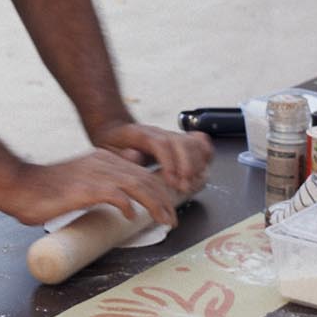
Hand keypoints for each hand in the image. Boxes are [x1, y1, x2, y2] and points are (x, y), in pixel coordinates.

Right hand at [1, 149, 183, 228]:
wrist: (19, 185)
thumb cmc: (45, 190)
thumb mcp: (80, 184)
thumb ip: (100, 188)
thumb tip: (121, 204)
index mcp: (102, 158)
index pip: (141, 172)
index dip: (159, 190)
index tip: (168, 207)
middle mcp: (102, 160)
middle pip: (146, 178)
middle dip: (164, 200)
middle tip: (173, 220)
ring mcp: (95, 172)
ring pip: (138, 185)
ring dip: (156, 205)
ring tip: (165, 221)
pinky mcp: (86, 187)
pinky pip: (117, 195)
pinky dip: (128, 206)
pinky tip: (131, 216)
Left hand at [92, 121, 211, 195]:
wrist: (116, 129)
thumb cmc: (114, 143)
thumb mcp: (110, 151)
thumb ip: (122, 155)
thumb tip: (134, 156)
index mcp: (142, 135)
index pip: (161, 144)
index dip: (170, 163)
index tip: (172, 182)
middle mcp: (160, 133)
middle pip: (182, 143)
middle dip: (187, 167)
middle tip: (183, 187)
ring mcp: (171, 135)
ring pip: (193, 142)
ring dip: (197, 164)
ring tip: (192, 182)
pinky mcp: (180, 140)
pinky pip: (200, 141)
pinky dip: (205, 154)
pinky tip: (201, 168)